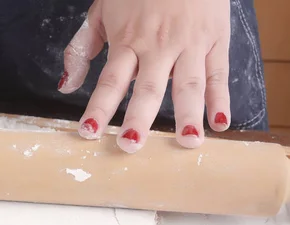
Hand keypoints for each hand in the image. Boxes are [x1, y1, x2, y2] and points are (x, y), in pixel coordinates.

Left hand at [59, 0, 230, 152]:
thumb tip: (66, 85)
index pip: (110, 82)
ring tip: (187, 142)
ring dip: (188, 114)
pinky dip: (222, 98)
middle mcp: (158, 46)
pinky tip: (220, 123)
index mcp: (127, 41)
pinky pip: (218, 72)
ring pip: (189, 83)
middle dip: (139, 118)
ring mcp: (189, 43)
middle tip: (130, 145)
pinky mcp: (215, 38)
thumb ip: (83, 48)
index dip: (99, 108)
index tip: (88, 132)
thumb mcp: (102, 12)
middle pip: (148, 88)